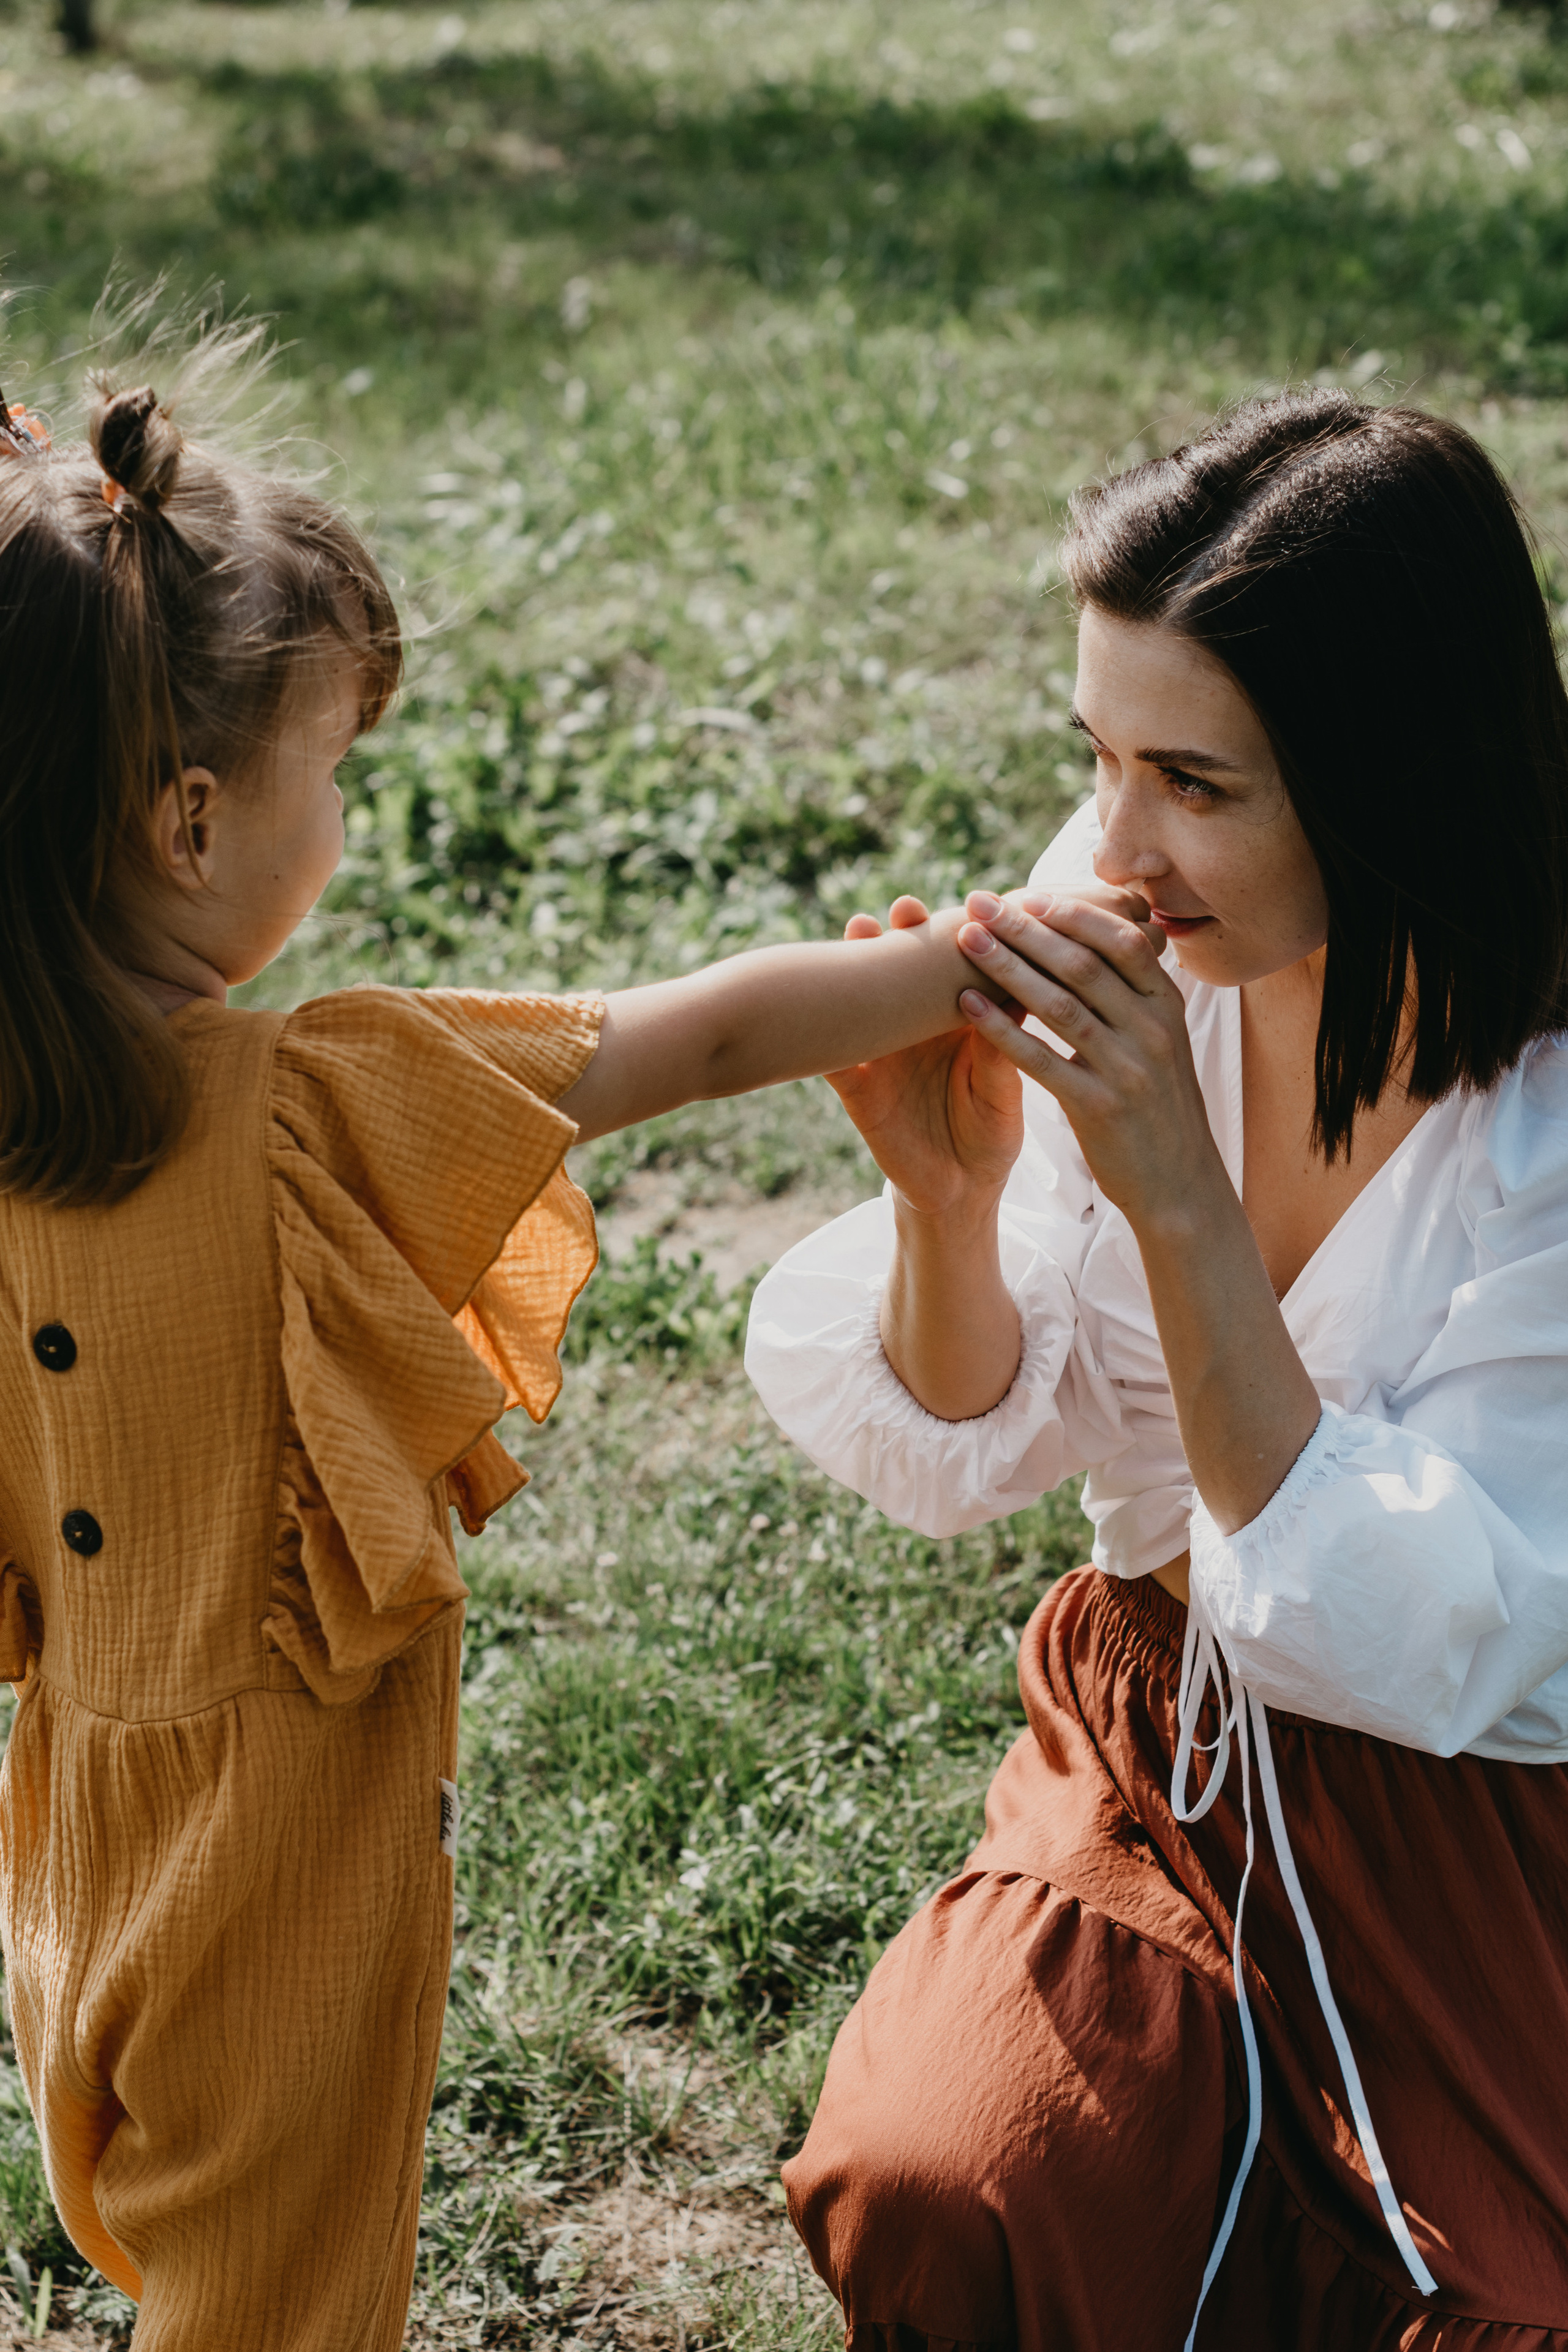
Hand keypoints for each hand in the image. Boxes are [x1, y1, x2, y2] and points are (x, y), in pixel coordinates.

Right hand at [831, 895, 1023, 1214]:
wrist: (959, 1191)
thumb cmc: (989, 1133)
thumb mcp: (1001, 1090)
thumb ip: (1001, 1049)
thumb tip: (1015, 996)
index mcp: (961, 1018)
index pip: (958, 966)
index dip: (961, 934)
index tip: (971, 901)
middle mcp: (916, 1025)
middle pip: (905, 970)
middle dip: (904, 935)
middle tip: (906, 908)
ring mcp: (882, 1051)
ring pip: (864, 1000)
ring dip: (857, 965)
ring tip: (859, 931)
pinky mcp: (857, 1087)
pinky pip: (832, 1058)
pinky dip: (823, 1035)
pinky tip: (814, 1013)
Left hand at [953, 890, 1224, 1226]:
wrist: (1179, 1185)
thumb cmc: (1157, 1105)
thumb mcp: (1162, 1041)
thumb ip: (1134, 993)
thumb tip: (1101, 935)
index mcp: (1166, 1006)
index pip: (1121, 940)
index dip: (1073, 913)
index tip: (1027, 895)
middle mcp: (1152, 1030)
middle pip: (1082, 964)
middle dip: (1026, 928)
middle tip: (979, 902)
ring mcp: (1127, 1069)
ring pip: (1058, 1005)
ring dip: (1006, 966)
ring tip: (965, 941)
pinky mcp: (1099, 1108)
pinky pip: (1040, 1060)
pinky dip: (1000, 1028)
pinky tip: (966, 1005)